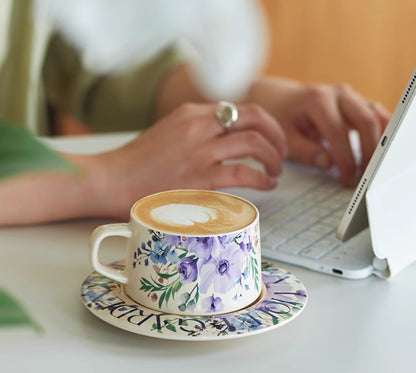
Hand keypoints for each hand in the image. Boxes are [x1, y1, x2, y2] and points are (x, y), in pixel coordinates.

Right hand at [96, 102, 286, 217]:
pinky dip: (261, 178)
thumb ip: (195, 132)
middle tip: (281, 153)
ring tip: (275, 172)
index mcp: (191, 114)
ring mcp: (200, 151)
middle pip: (255, 118)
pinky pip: (243, 173)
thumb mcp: (168, 134)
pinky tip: (265, 185)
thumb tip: (222, 141)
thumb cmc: (136, 163)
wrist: (110, 179)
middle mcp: (199, 126)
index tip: (269, 139)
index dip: (264, 124)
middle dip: (277, 135)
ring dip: (273, 158)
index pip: (240, 109)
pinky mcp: (199, 177)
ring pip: (253, 143)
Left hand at [248, 78, 389, 186]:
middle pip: (366, 121)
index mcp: (317, 99)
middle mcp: (338, 93)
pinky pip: (377, 116)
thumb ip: (303, 150)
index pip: (338, 131)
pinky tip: (381, 152)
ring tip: (374, 169)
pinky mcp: (357, 103)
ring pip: (376, 117)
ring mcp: (351, 96)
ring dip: (379, 144)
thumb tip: (327, 163)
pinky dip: (383, 133)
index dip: (345, 158)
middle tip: (365, 178)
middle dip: (369, 152)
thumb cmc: (280, 117)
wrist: (280, 99)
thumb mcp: (283, 135)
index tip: (347, 179)